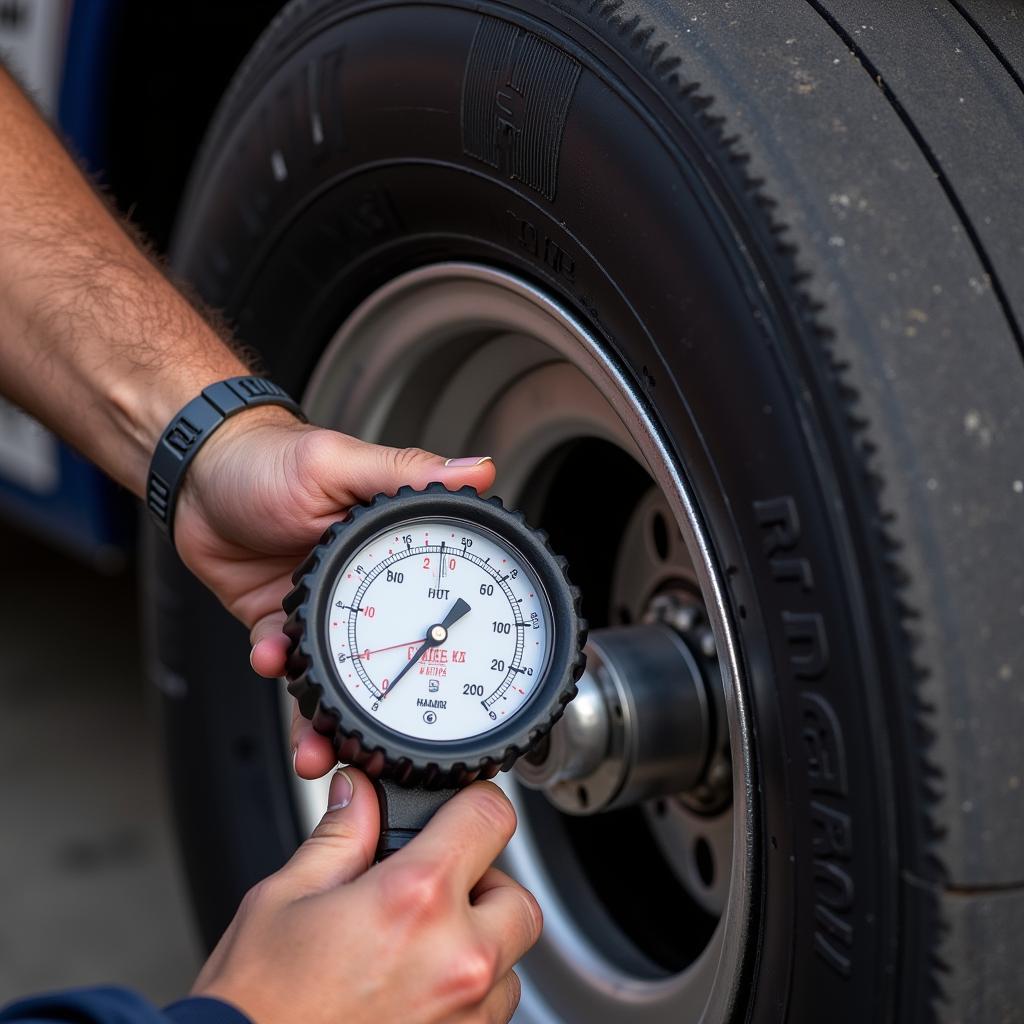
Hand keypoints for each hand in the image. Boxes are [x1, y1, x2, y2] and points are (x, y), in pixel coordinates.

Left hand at [172, 408, 495, 778]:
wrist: (194, 472)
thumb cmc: (266, 457)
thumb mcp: (339, 462)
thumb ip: (406, 471)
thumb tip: (478, 470)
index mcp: (385, 544)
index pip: (429, 596)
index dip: (440, 640)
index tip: (447, 680)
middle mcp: (359, 582)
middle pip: (387, 650)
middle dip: (384, 701)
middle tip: (379, 739)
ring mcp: (318, 607)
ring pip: (335, 672)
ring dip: (327, 711)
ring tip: (322, 739)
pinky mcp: (275, 622)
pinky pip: (283, 663)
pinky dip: (280, 676)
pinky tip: (272, 665)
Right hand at [193, 770, 540, 1023]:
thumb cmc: (257, 1005)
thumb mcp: (286, 897)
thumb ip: (341, 836)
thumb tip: (361, 796)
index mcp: (415, 899)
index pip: (491, 818)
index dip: (474, 804)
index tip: (459, 813)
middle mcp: (457, 959)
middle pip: (517, 897)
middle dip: (480, 886)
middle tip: (428, 891)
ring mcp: (466, 1018)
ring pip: (508, 960)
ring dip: (475, 944)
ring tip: (413, 949)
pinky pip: (491, 1011)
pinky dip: (466, 994)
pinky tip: (412, 989)